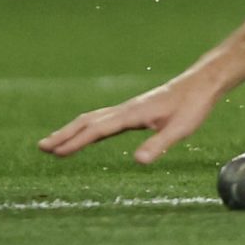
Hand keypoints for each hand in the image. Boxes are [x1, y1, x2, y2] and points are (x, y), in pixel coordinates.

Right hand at [39, 70, 223, 164]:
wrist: (202, 83)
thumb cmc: (193, 106)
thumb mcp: (180, 129)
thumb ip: (159, 144)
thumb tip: (137, 161)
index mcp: (132, 114)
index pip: (98, 129)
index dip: (76, 142)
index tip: (56, 152)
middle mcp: (126, 109)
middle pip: (88, 121)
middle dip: (64, 135)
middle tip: (41, 147)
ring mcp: (129, 108)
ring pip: (93, 118)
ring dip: (73, 130)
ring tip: (54, 142)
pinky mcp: (134, 110)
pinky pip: (103, 119)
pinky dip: (88, 127)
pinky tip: (87, 134)